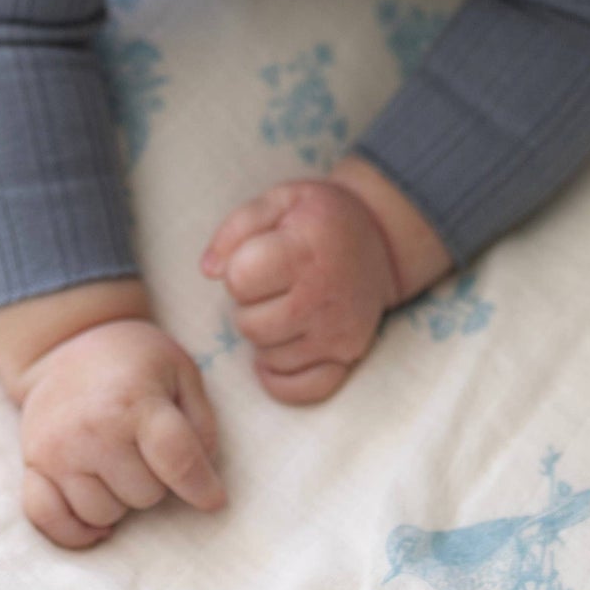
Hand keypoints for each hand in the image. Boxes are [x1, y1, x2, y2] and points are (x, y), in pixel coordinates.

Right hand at [16, 317, 226, 548]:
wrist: (66, 344)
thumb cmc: (133, 361)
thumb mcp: (181, 372)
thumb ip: (201, 425)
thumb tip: (202, 480)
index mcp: (137, 402)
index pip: (177, 462)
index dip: (202, 488)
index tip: (214, 500)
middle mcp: (94, 430)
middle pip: (144, 496)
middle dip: (155, 482)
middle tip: (145, 451)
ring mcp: (58, 451)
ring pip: (102, 516)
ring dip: (118, 501)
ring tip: (117, 466)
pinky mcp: (32, 465)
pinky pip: (50, 522)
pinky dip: (74, 530)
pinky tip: (93, 518)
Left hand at [199, 178, 399, 405]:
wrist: (380, 240)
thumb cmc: (320, 218)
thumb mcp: (280, 200)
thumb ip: (237, 226)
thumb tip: (209, 270)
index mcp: (305, 251)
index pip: (239, 278)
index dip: (237, 268)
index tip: (257, 257)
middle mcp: (324, 297)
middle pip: (249, 324)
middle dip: (248, 305)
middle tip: (270, 285)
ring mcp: (338, 333)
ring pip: (268, 357)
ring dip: (264, 336)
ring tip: (282, 306)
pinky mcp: (347, 357)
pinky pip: (298, 389)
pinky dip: (281, 375)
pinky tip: (283, 346)